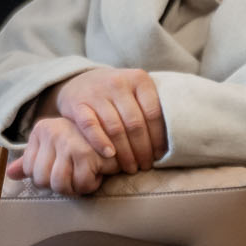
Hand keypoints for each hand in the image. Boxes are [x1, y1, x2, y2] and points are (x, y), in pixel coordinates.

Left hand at [7, 115, 115, 194]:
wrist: (120, 133)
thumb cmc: (87, 143)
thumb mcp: (55, 148)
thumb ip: (31, 160)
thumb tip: (9, 174)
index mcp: (41, 130)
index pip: (29, 170)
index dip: (47, 178)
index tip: (64, 168)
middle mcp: (51, 132)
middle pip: (41, 180)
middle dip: (60, 186)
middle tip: (75, 177)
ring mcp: (67, 141)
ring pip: (59, 185)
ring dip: (75, 188)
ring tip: (85, 177)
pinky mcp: (84, 152)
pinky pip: (80, 184)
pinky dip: (90, 185)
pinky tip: (97, 173)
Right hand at [52, 67, 166, 172]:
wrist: (81, 81)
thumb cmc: (116, 94)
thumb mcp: (136, 92)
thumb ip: (150, 109)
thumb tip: (168, 144)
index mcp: (139, 79)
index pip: (153, 113)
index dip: (158, 138)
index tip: (159, 155)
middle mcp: (118, 83)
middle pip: (135, 123)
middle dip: (142, 149)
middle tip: (145, 166)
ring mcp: (96, 93)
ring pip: (115, 128)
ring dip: (124, 152)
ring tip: (130, 166)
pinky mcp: (77, 103)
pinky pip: (90, 126)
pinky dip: (100, 142)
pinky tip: (109, 154)